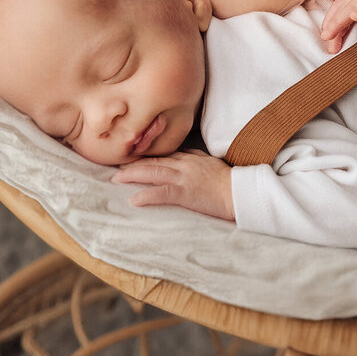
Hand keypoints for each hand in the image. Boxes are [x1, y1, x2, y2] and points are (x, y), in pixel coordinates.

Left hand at [111, 149, 234, 220]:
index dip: (145, 157)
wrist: (240, 191)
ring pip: (153, 172)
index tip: (131, 160)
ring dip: (133, 175)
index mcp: (189, 158)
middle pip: (153, 161)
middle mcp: (184, 164)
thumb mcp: (209, 163)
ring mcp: (184, 178)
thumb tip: (184, 155)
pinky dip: (147, 195)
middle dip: (133, 164)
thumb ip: (195, 158)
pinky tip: (134, 200)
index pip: (162, 155)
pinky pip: (162, 193)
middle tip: (116, 168)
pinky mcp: (186, 193)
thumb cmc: (228, 180)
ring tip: (117, 179)